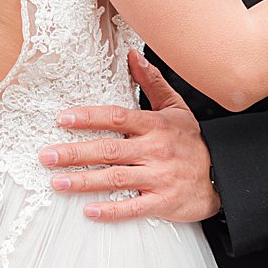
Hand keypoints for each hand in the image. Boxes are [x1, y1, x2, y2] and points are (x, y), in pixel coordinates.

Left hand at [42, 52, 219, 222]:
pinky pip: (133, 207)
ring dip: (84, 182)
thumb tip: (132, 56)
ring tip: (57, 182)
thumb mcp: (175, 108)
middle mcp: (155, 150)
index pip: (117, 118)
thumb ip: (152, 83)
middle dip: (75, 152)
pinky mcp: (162, 202)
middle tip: (47, 156)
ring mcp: (159, 177)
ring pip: (115, 179)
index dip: (89, 117)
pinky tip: (89, 211)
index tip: (64, 119)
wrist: (220, 175)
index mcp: (155, 126)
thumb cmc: (191, 141)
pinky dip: (111, 211)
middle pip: (110, 150)